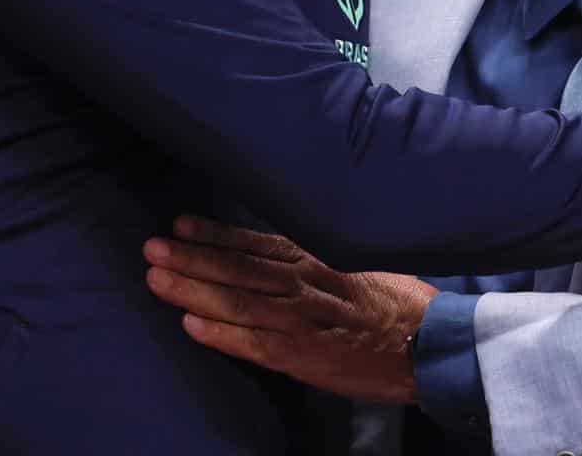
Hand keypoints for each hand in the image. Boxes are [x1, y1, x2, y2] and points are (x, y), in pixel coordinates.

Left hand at [142, 217, 436, 403]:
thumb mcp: (359, 266)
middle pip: (240, 269)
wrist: (430, 343)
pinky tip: (190, 327)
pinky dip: (223, 335)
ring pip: (240, 302)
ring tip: (156, 279)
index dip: (217, 234)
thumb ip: (318, 261)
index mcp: (319, 261)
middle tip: (151, 247)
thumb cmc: (398, 304)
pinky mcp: (306, 357)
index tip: (181, 224)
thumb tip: (278, 253)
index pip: (259, 244)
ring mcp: (303, 321)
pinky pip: (257, 345)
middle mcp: (306, 285)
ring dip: (195, 290)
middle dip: (193, 257)